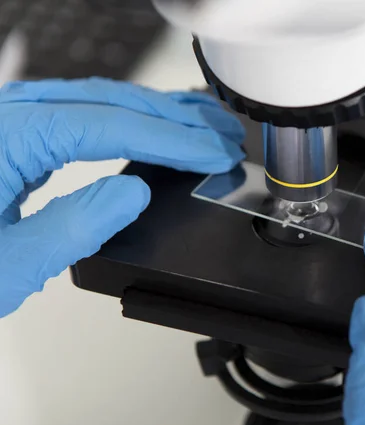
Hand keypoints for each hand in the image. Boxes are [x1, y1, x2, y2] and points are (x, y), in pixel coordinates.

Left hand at [0, 78, 244, 317]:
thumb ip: (76, 226)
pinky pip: (86, 113)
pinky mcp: (21, 133)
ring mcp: (14, 120)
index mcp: (6, 138)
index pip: (109, 126)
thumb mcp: (9, 265)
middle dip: (177, 118)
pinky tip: (156, 128)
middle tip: (224, 134)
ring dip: (159, 112)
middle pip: (111, 100)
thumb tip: (135, 192)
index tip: (214, 153)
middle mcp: (9, 116)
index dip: (172, 140)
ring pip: (101, 100)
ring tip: (205, 125)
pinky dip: (131, 119)